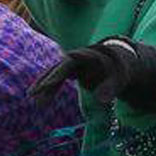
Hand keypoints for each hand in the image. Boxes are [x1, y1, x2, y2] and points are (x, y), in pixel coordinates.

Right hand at [29, 36, 155, 112]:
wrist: (121, 63)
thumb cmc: (121, 69)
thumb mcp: (120, 78)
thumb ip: (110, 88)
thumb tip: (100, 100)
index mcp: (86, 55)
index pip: (67, 65)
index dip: (57, 75)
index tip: (47, 85)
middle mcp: (75, 58)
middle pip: (57, 69)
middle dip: (45, 81)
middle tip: (33, 95)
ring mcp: (72, 64)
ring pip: (54, 74)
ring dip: (44, 86)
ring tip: (34, 100)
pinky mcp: (71, 71)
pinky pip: (57, 79)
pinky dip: (49, 88)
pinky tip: (41, 99)